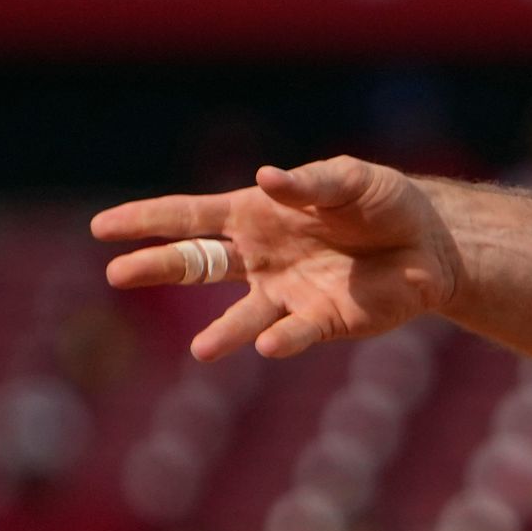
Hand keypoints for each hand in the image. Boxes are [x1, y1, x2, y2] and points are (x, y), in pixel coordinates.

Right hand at [93, 157, 461, 363]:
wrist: (429, 244)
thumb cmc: (382, 203)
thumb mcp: (350, 179)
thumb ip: (310, 183)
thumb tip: (266, 180)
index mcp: (254, 216)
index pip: (188, 218)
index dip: (145, 221)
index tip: (101, 228)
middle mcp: (259, 259)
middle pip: (196, 266)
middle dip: (157, 268)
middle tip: (116, 275)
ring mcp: (286, 294)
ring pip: (242, 316)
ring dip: (223, 335)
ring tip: (201, 350)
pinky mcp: (322, 323)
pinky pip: (295, 333)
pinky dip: (284, 340)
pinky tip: (272, 344)